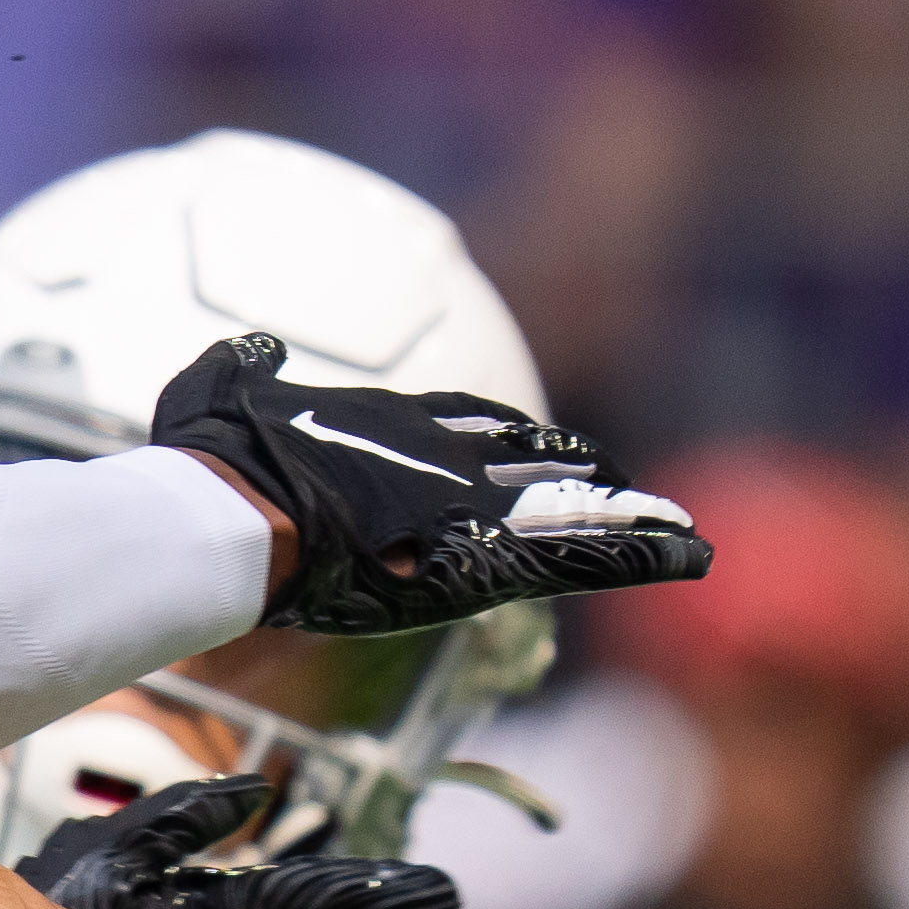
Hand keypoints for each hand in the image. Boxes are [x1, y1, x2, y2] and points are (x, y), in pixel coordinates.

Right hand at [147, 334, 709, 635]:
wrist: (238, 509)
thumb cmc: (216, 459)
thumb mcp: (219, 387)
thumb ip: (242, 367)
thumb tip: (250, 350)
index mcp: (387, 421)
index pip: (464, 421)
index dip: (503, 436)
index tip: (532, 443)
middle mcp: (443, 456)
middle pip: (531, 459)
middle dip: (577, 473)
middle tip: (616, 486)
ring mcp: (471, 505)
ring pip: (573, 505)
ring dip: (630, 516)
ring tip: (682, 528)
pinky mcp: (487, 558)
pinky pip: (585, 556)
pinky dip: (642, 555)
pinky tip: (692, 556)